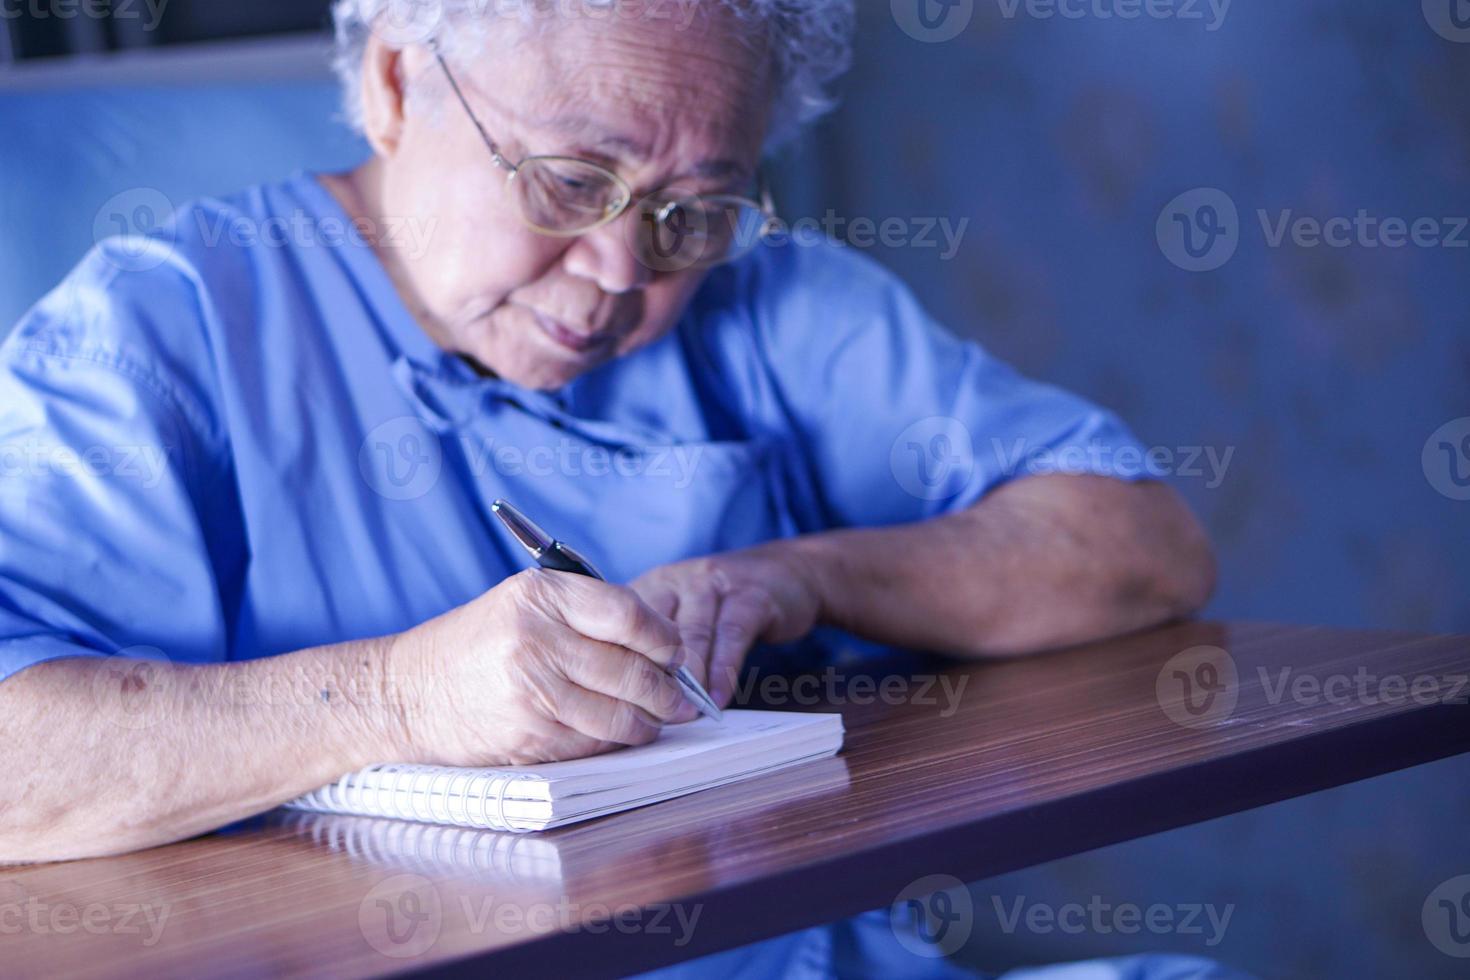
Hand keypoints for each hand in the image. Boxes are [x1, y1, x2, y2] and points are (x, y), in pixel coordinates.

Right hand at [389, 569, 686, 766]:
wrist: (407, 694)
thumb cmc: (474, 645)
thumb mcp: (522, 603)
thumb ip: (585, 612)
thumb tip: (658, 642)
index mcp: (539, 596)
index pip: (628, 613)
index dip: (664, 637)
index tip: (675, 651)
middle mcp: (536, 640)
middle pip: (632, 669)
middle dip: (668, 689)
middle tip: (682, 697)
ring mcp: (533, 693)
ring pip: (621, 715)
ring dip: (650, 722)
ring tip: (658, 719)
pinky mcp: (530, 737)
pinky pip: (595, 744)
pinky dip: (615, 742)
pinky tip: (620, 735)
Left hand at [631, 543, 822, 718]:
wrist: (786, 572)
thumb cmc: (722, 609)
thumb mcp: (681, 616)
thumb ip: (655, 649)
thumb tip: (631, 705)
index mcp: (650, 588)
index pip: (622, 629)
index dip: (623, 669)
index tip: (625, 709)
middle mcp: (675, 580)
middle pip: (654, 631)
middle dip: (654, 679)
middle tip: (654, 717)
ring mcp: (712, 583)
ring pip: (693, 634)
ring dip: (690, 680)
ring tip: (687, 713)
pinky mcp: (750, 594)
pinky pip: (732, 635)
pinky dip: (724, 671)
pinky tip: (718, 698)